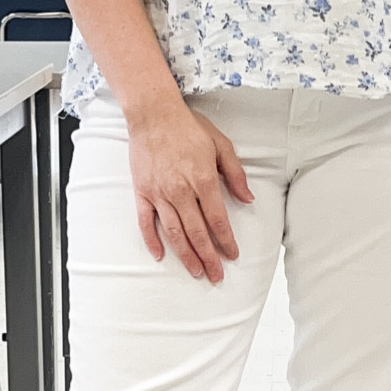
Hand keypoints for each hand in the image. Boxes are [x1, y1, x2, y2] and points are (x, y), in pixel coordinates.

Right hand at [127, 102, 253, 281]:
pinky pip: (146, 222)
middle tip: (216, 276)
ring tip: (196, 272)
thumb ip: (235, 174)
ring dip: (186, 255)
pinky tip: (160, 255)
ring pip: (174, 232)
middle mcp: (181, 191)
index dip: (226, 241)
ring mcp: (159, 194)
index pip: (217, 220)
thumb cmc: (188, 127)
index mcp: (203, 180)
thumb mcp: (221, 145)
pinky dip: (152, 240)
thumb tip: (248, 198)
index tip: (232, 255)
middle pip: (197, 233)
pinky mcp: (142, 192)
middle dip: (209, 257)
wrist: (153, 114)